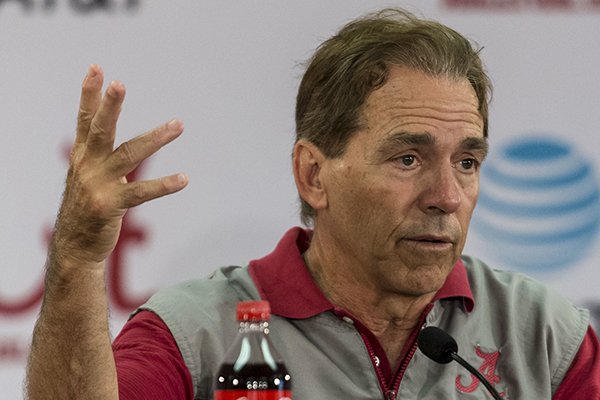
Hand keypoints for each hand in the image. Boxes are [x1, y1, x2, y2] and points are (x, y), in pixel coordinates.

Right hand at [51, 65, 187, 266]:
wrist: (75, 246)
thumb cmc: (85, 209)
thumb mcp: (87, 178)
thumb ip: (101, 158)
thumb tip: (120, 146)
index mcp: (82, 156)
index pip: (84, 120)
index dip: (89, 94)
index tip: (95, 68)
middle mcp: (87, 166)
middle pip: (101, 130)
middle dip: (110, 106)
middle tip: (119, 83)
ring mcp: (98, 186)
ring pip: (130, 155)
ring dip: (156, 138)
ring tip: (179, 124)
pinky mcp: (111, 206)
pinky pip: (142, 192)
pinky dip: (164, 185)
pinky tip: (184, 178)